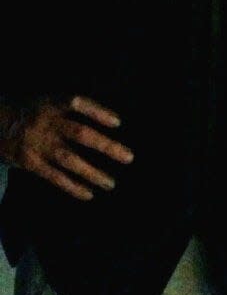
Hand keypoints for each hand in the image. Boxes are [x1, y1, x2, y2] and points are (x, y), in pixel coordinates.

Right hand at [0, 95, 133, 200]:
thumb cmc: (32, 112)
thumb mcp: (48, 100)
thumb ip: (70, 108)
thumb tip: (109, 119)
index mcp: (52, 103)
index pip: (77, 103)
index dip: (97, 111)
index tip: (118, 122)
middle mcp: (46, 122)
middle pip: (79, 133)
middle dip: (105, 146)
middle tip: (128, 157)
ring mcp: (37, 144)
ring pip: (69, 159)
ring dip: (92, 172)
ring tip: (111, 183)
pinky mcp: (30, 162)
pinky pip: (54, 176)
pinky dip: (72, 186)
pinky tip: (89, 193)